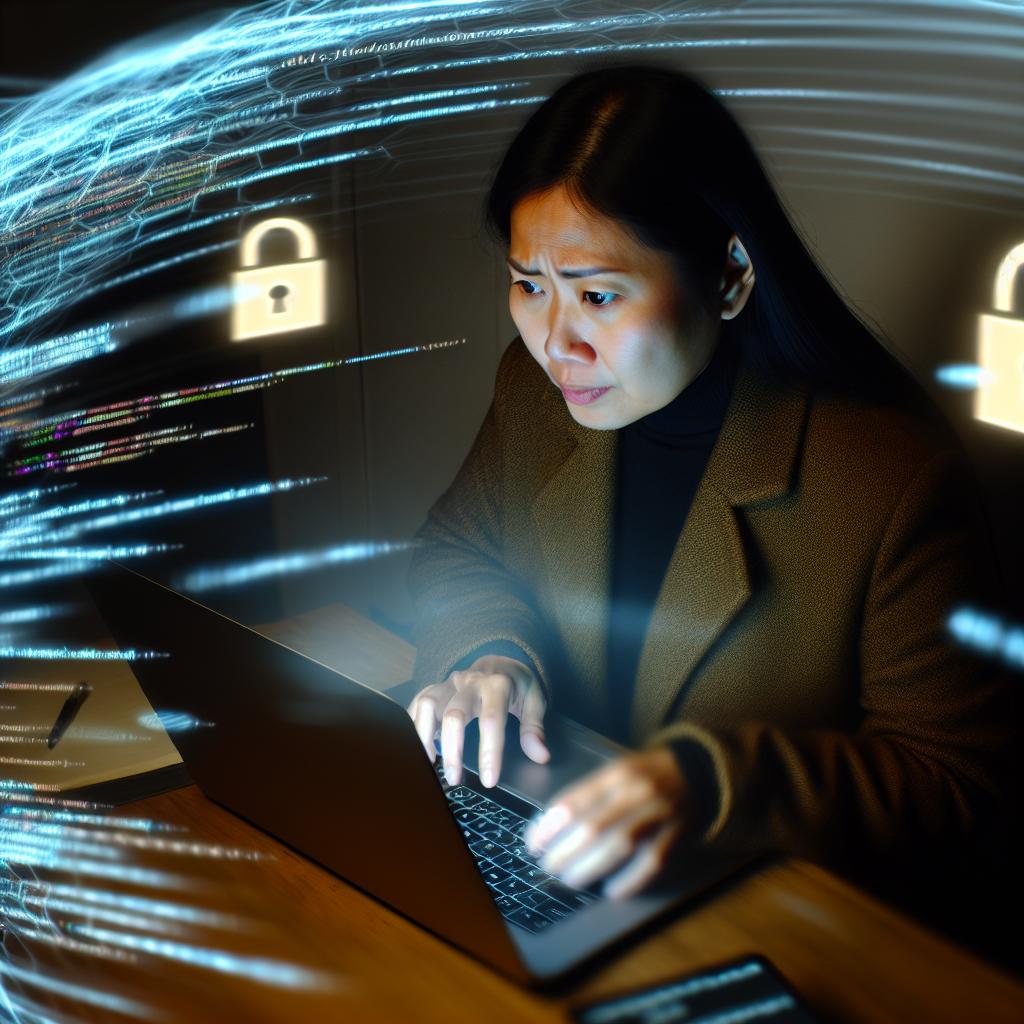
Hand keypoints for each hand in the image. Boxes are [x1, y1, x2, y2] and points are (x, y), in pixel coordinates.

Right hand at [406, 655, 548, 787]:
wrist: (499, 661)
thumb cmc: (517, 686)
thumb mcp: (535, 700)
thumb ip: (535, 727)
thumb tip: (540, 756)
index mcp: (498, 685)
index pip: (492, 719)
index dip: (489, 751)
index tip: (489, 780)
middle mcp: (470, 683)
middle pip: (454, 713)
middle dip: (452, 750)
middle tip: (454, 779)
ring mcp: (450, 684)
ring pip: (428, 704)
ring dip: (424, 736)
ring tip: (429, 764)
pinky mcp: (436, 689)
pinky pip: (418, 703)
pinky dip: (414, 726)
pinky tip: (418, 749)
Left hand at [524, 747, 688, 899]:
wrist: (694, 771)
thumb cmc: (644, 775)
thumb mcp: (614, 771)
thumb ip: (587, 795)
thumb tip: (549, 826)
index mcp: (616, 774)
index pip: (574, 802)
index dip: (549, 827)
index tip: (533, 843)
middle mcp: (636, 792)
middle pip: (593, 828)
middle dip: (564, 852)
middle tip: (548, 865)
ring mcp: (658, 815)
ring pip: (619, 846)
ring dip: (589, 868)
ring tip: (569, 878)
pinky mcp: (675, 836)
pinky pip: (650, 863)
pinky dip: (629, 881)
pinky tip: (611, 891)